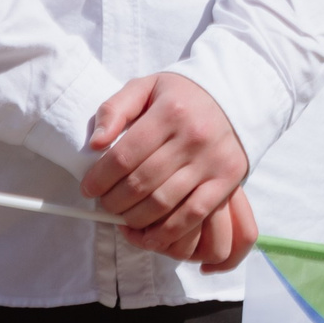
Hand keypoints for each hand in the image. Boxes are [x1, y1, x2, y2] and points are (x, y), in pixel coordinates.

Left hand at [81, 72, 255, 265]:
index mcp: (171, 111)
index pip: (123, 156)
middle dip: (113, 201)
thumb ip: (115, 109)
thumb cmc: (182, 97)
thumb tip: (96, 143)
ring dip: (134, 218)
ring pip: (163, 202)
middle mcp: (194, 136)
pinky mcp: (228, 179)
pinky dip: (166, 232)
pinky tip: (148, 235)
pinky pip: (193, 215)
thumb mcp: (146, 87)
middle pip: (140, 182)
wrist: (236, 97)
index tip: (88, 188)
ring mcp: (213, 161)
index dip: (99, 178)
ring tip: (123, 216)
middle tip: (104, 203)